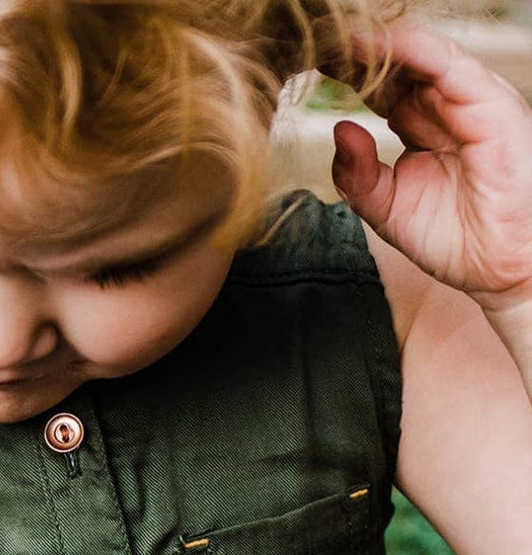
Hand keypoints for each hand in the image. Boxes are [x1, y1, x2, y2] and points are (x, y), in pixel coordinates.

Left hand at [331, 20, 531, 317]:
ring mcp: (471, 104)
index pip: (381, 85)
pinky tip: (379, 46)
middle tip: (312, 43)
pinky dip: (416, 51)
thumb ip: (356, 174)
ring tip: (337, 38)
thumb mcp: (385, 208)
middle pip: (398, 63)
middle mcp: (447, 106)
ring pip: (423, 55)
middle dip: (356, 53)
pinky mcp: (492, 108)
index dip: (345, 74)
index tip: (306, 65)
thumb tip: (339, 129)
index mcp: (421, 124)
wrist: (495, 269)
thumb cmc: (449, 240)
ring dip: (379, 45)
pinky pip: (452, 67)